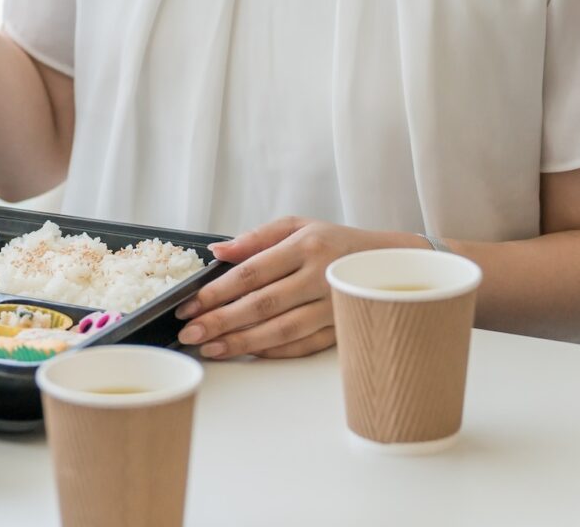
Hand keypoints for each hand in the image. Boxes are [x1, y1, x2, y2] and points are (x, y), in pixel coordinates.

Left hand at [175, 217, 415, 358]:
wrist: (390, 261)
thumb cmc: (336, 241)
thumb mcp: (297, 226)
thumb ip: (255, 238)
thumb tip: (216, 251)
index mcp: (305, 246)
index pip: (252, 272)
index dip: (216, 292)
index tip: (189, 305)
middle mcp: (320, 277)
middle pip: (262, 304)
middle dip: (221, 321)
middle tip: (189, 333)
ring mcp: (334, 307)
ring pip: (281, 331)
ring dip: (242, 342)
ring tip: (210, 348)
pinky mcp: (343, 329)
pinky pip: (303, 346)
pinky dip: (273, 351)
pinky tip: (247, 352)